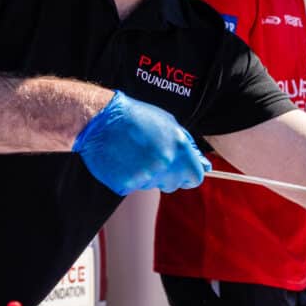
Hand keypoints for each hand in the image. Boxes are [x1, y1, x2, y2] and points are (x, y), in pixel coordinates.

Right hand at [72, 91, 209, 193]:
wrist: (101, 119)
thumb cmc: (136, 118)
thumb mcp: (168, 124)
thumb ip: (188, 147)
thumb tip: (205, 165)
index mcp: (178, 148)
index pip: (195, 177)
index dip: (188, 174)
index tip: (181, 171)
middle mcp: (164, 164)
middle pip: (174, 184)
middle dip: (167, 175)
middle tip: (150, 156)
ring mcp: (144, 176)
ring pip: (152, 186)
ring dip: (146, 175)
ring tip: (134, 153)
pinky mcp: (125, 185)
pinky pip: (133, 187)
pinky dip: (128, 178)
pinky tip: (122, 160)